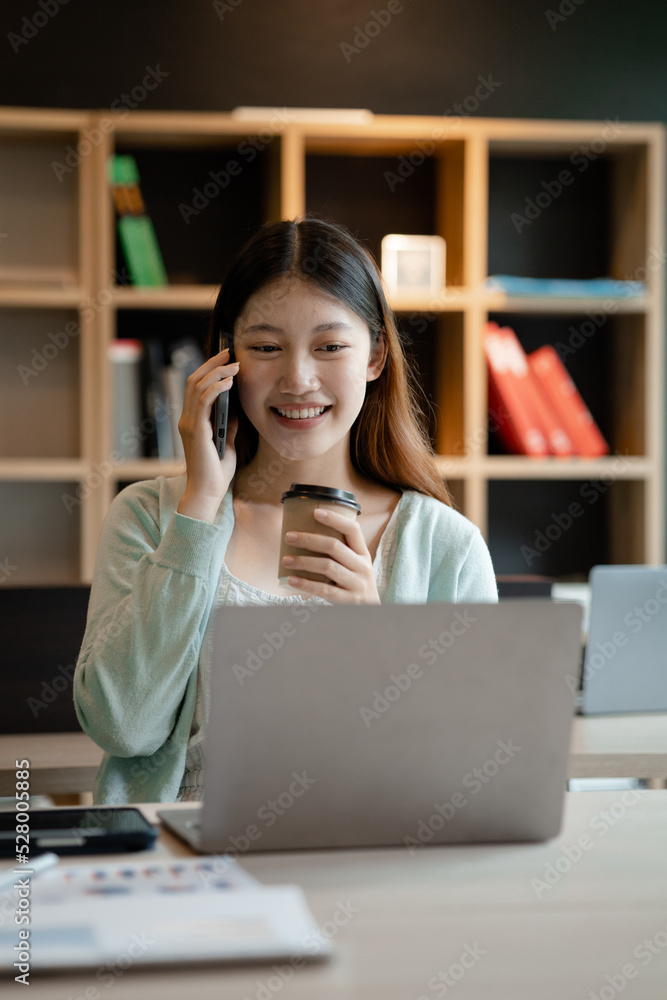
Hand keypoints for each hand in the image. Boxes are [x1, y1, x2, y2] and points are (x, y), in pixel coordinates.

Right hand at [177, 349, 239, 521]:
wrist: (209, 491)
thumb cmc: (217, 470)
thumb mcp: (227, 440)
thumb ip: (228, 423)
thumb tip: (235, 406)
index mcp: (193, 421)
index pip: (196, 387)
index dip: (209, 369)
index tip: (225, 357)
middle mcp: (187, 419)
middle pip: (195, 380)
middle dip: (212, 363)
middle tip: (229, 351)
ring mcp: (190, 424)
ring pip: (198, 386)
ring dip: (217, 372)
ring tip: (234, 365)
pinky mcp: (197, 430)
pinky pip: (203, 401)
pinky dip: (216, 387)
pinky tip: (228, 382)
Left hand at [281, 508, 380, 604]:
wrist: (371, 612)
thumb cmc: (355, 585)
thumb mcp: (355, 566)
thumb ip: (340, 554)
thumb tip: (305, 537)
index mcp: (363, 554)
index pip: (353, 529)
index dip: (335, 519)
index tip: (316, 512)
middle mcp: (362, 567)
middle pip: (334, 546)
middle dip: (309, 539)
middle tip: (289, 537)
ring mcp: (357, 584)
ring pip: (327, 566)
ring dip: (303, 561)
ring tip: (286, 559)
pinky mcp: (348, 600)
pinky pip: (323, 590)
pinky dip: (305, 584)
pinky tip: (290, 580)